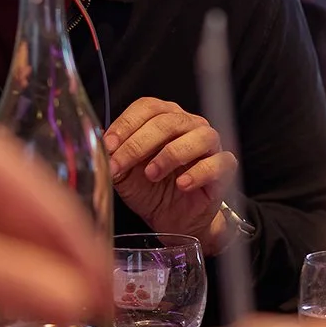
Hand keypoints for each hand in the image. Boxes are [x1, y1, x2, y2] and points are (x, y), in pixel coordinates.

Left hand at [104, 97, 234, 250]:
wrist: (173, 219)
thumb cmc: (151, 189)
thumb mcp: (125, 174)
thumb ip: (115, 158)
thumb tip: (101, 148)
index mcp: (164, 118)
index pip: (147, 107)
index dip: (126, 124)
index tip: (108, 145)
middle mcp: (189, 125)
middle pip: (168, 121)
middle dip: (139, 143)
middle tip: (121, 164)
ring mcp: (210, 145)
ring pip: (199, 136)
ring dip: (171, 155)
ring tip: (151, 174)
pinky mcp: (224, 167)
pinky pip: (219, 162)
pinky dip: (199, 173)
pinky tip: (181, 185)